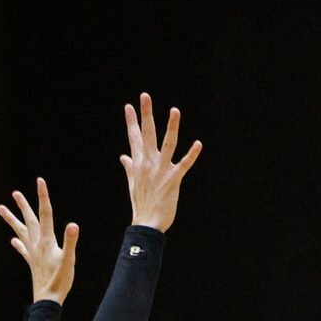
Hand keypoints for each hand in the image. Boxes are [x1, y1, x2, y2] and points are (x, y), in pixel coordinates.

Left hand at [0, 178, 77, 303]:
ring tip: (1, 209)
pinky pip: (23, 250)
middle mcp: (37, 245)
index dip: (43, 196)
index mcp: (47, 241)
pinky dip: (18, 243)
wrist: (48, 301)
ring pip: (21, 232)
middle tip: (14, 193)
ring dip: (12, 220)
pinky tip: (13, 241)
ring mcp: (33, 254)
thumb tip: (73, 225)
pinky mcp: (32, 263)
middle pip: (29, 220)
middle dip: (23, 205)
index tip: (40, 180)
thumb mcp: (69, 261)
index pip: (45, 214)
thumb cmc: (60, 282)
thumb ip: (70, 242)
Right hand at [122, 92, 201, 232]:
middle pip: (147, 134)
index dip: (131, 121)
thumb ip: (129, 167)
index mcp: (139, 163)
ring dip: (171, 127)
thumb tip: (123, 156)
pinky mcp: (173, 180)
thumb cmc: (141, 204)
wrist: (146, 224)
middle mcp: (149, 164)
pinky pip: (184, 165)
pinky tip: (198, 144)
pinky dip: (191, 155)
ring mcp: (161, 171)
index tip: (129, 106)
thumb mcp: (132, 183)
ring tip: (174, 110)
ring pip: (168, 144)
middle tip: (144, 96)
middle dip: (146, 114)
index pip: (133, 137)